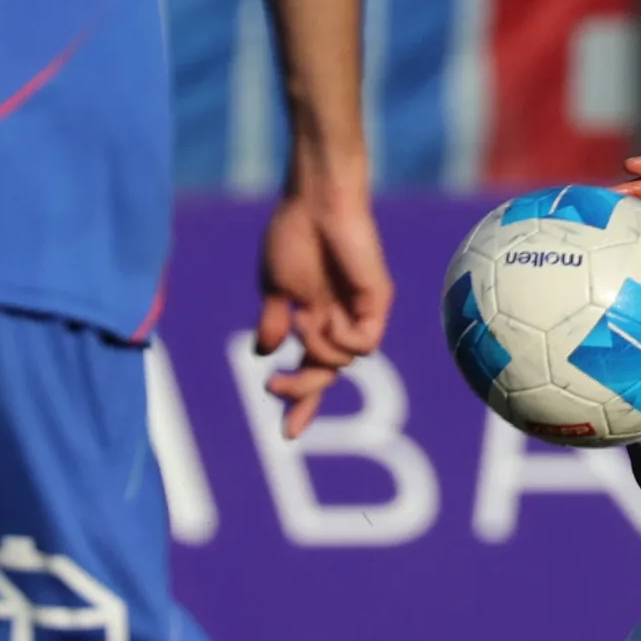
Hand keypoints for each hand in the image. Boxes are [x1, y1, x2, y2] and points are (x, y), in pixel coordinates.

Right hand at [258, 180, 394, 437]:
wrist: (316, 204)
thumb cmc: (294, 236)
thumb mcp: (275, 288)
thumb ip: (274, 323)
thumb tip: (264, 355)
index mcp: (314, 318)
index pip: (311, 369)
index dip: (301, 402)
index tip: (287, 436)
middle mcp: (338, 319)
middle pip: (326, 374)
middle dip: (301, 392)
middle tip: (273, 389)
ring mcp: (359, 312)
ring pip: (341, 362)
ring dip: (315, 347)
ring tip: (304, 316)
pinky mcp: (376, 303)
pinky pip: (362, 344)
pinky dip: (340, 339)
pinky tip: (327, 317)